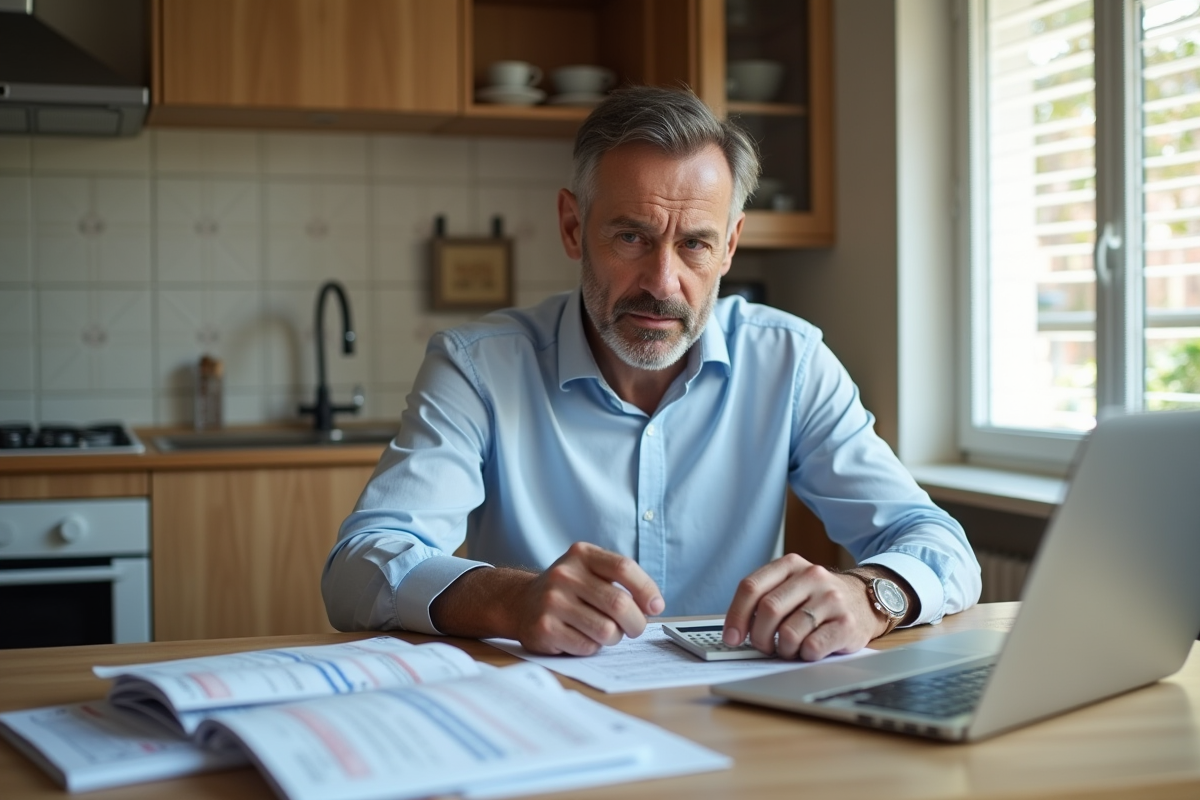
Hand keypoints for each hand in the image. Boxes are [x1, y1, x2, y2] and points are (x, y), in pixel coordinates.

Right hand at [515, 542, 663, 655]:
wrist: (520, 602)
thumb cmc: (569, 590)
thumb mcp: (590, 571)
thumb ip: (622, 581)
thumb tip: (654, 606)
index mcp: (581, 554)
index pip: (623, 567)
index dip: (646, 589)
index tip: (656, 606)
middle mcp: (564, 574)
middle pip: (619, 604)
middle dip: (636, 622)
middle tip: (635, 628)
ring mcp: (552, 601)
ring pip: (606, 630)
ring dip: (614, 637)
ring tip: (605, 631)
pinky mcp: (544, 628)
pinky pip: (587, 646)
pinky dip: (593, 647)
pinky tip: (582, 637)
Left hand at [722, 554, 886, 660]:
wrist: (864, 600)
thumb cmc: (818, 599)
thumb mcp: (791, 586)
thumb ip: (764, 598)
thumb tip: (734, 631)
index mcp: (790, 564)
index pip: (751, 587)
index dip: (736, 616)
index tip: (731, 637)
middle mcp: (812, 576)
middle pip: (768, 610)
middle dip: (759, 636)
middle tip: (764, 646)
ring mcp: (831, 598)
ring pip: (789, 633)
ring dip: (783, 649)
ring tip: (790, 647)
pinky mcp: (847, 623)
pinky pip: (812, 647)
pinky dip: (804, 655)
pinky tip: (809, 649)